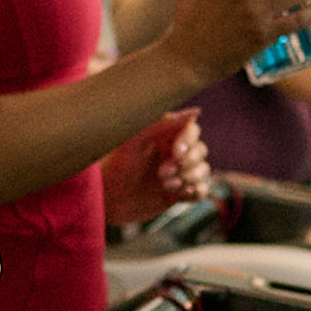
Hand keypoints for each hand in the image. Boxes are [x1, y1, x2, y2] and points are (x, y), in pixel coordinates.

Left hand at [101, 109, 209, 224]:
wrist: (108, 198)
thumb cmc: (117, 163)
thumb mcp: (136, 140)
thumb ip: (164, 123)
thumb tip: (196, 112)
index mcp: (162, 133)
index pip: (191, 129)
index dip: (188, 140)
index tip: (176, 152)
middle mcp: (172, 150)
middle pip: (200, 150)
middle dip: (187, 162)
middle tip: (162, 173)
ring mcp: (177, 172)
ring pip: (203, 170)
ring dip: (189, 177)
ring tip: (165, 184)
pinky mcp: (179, 192)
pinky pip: (202, 190)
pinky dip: (195, 191)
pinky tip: (180, 193)